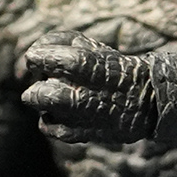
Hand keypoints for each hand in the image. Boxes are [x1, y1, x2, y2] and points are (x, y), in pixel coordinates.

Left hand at [18, 35, 156, 149]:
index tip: (40, 58)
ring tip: (60, 94)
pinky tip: (64, 111)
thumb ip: (57, 42)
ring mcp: (77, 117)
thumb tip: (31, 55)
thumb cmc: (113, 68)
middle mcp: (79, 93)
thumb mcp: (92, 45)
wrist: (146, 101)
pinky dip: (49, 118)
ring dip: (43, 99)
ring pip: (39, 107)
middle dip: (38, 83)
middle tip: (50, 79)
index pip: (39, 59)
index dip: (36, 57)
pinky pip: (46, 126)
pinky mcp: (77, 134)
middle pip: (36, 91)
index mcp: (84, 65)